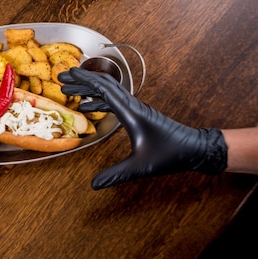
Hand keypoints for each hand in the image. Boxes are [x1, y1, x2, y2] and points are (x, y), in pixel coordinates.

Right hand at [59, 67, 226, 188]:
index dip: (84, 79)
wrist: (195, 149)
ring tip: (70, 92)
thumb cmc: (171, 153)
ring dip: (88, 89)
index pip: (103, 87)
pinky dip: (98, 100)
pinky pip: (114, 101)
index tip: (67, 73)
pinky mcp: (138, 114)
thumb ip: (116, 174)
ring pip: (108, 92)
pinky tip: (89, 108)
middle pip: (103, 84)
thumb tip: (94, 185)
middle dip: (81, 80)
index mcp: (130, 111)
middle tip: (62, 79)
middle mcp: (132, 105)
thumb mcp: (141, 166)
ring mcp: (135, 108)